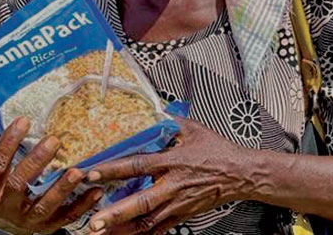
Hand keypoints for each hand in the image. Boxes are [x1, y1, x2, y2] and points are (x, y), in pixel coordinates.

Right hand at [0, 117, 102, 234]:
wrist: (6, 224)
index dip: (6, 144)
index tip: (23, 120)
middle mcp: (3, 206)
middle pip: (18, 182)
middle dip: (36, 161)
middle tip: (54, 140)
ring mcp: (25, 218)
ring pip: (43, 204)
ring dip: (61, 188)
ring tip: (76, 171)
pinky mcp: (45, 226)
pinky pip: (65, 217)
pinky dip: (82, 205)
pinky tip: (96, 191)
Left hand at [84, 118, 252, 234]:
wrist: (240, 174)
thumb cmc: (218, 151)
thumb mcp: (194, 129)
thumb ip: (171, 121)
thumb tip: (154, 109)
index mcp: (173, 161)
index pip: (137, 165)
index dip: (113, 170)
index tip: (92, 173)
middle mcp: (173, 185)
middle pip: (141, 202)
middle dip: (116, 214)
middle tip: (94, 222)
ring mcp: (178, 204)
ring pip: (147, 222)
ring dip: (123, 230)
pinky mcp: (183, 215)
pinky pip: (159, 229)